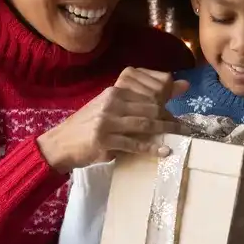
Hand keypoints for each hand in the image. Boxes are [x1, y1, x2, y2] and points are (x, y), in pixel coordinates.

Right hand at [37, 68, 189, 172]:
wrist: (59, 144)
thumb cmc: (87, 127)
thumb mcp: (108, 109)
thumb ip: (133, 104)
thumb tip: (162, 95)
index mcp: (114, 92)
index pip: (148, 95)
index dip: (166, 104)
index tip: (178, 114)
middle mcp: (111, 103)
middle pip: (150, 108)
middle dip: (169, 118)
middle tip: (184, 127)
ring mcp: (107, 121)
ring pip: (145, 124)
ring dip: (166, 131)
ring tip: (180, 135)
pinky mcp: (105, 140)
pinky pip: (134, 144)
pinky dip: (152, 148)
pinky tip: (164, 151)